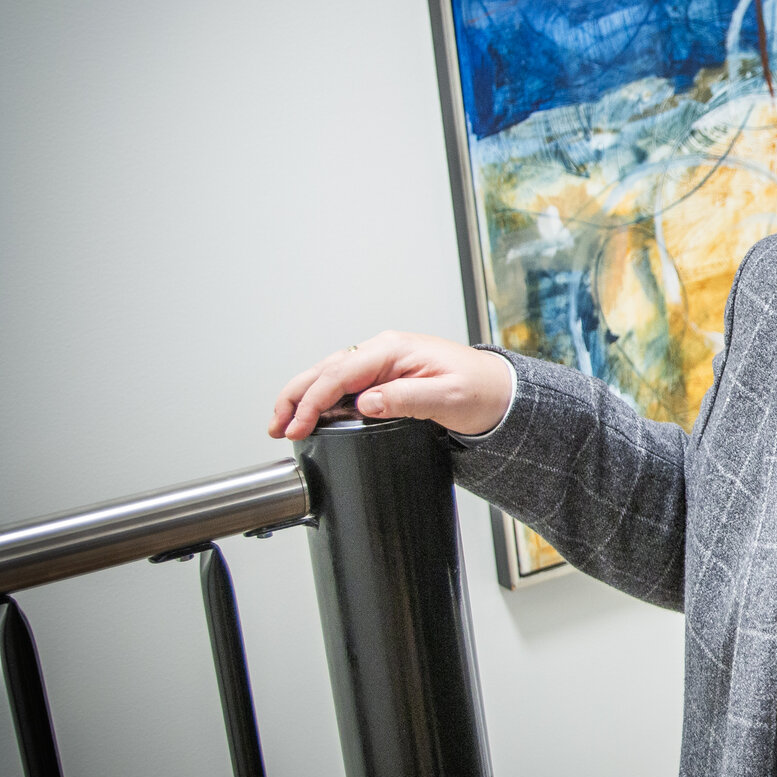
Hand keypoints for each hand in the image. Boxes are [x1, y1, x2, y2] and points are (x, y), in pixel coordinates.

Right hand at [269, 331, 513, 439]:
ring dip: (303, 397)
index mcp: (393, 350)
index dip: (313, 402)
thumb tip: (365, 403)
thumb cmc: (480, 391)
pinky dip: (322, 399)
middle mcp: (382, 351)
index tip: (298, 426)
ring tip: (282, 423)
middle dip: (295, 397)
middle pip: (325, 370)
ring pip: (329, 376)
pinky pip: (344, 384)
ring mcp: (381, 362)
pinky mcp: (384, 376)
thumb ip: (405, 399)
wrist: (500, 392)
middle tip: (276, 427)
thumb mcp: (446, 398)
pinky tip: (311, 416)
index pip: (340, 374)